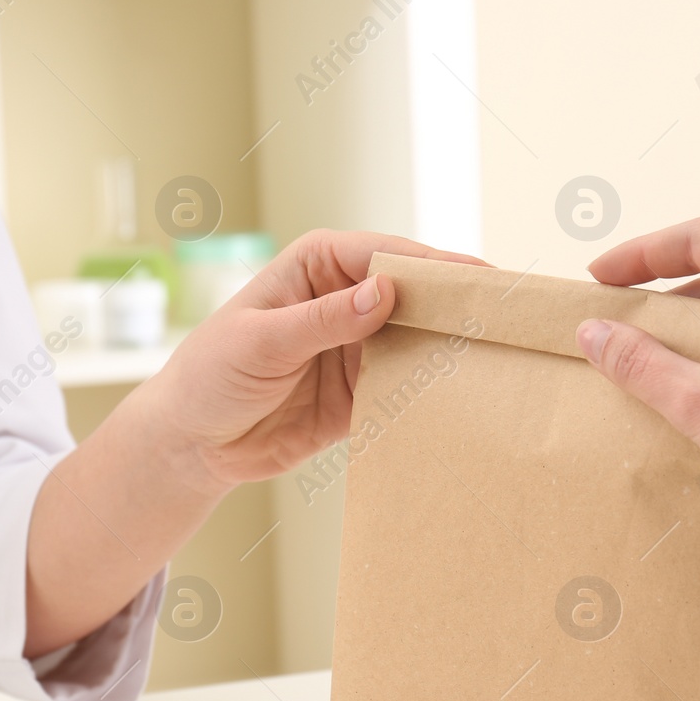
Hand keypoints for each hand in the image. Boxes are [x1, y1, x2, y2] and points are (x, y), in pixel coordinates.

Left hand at [142, 229, 485, 495]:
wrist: (192, 444)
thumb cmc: (209, 376)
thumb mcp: (261, 343)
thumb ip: (323, 320)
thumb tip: (385, 291)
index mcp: (320, 265)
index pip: (389, 256)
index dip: (436, 267)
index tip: (478, 282)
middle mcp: (347, 298)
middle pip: (416, 295)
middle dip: (455, 305)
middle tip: (507, 320)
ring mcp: (360, 346)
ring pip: (420, 339)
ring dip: (452, 349)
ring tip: (500, 359)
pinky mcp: (365, 392)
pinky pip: (409, 387)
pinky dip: (434, 392)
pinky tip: (464, 398)